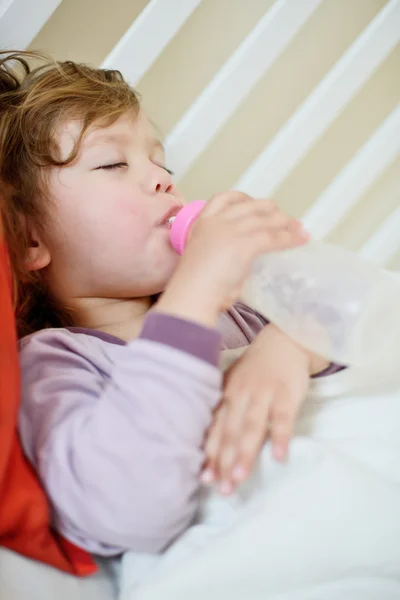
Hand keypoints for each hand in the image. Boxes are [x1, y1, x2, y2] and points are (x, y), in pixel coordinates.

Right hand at [157, 192, 308, 326]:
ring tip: (299, 229)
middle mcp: (217, 222)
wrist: (192, 294)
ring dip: (286, 224)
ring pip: (266, 220)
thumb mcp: (203, 261)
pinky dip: (290, 238)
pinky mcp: (245, 244)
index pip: (223, 199)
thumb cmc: (195, 288)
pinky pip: (274, 237)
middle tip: (284, 218)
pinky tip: (300, 241)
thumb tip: (241, 267)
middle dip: (271, 210)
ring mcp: (231, 231)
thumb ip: (221, 255)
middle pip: (251, 206)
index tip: (254, 202)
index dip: (242, 198)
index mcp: (202, 224)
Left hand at [202, 325, 313, 494]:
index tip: (203, 479)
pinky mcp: (286, 394)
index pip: (214, 429)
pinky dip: (280, 437)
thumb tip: (207, 447)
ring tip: (240, 478)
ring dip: (245, 453)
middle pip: (229, 432)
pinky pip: (282, 417)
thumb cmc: (256, 370)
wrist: (284, 340)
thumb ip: (223, 412)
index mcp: (225, 396)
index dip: (209, 454)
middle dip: (224, 461)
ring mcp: (262, 394)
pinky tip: (280, 457)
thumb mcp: (233, 385)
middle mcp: (240, 395)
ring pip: (251, 427)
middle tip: (222, 489)